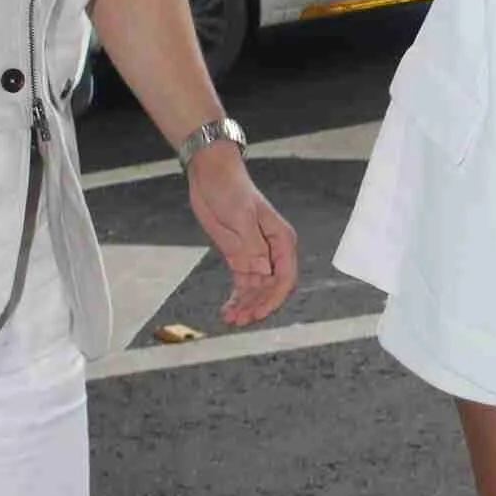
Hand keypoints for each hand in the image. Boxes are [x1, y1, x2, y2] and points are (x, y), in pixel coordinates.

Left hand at [186, 145, 297, 327]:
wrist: (211, 174)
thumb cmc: (231, 187)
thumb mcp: (241, 215)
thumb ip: (252, 245)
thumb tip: (263, 272)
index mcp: (281, 240)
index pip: (285, 277)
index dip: (273, 298)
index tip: (257, 312)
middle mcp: (271, 252)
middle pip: (271, 288)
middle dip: (257, 306)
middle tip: (239, 320)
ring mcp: (255, 256)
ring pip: (256, 291)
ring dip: (246, 306)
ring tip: (231, 319)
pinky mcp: (238, 258)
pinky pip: (242, 285)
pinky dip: (237, 299)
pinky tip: (228, 311)